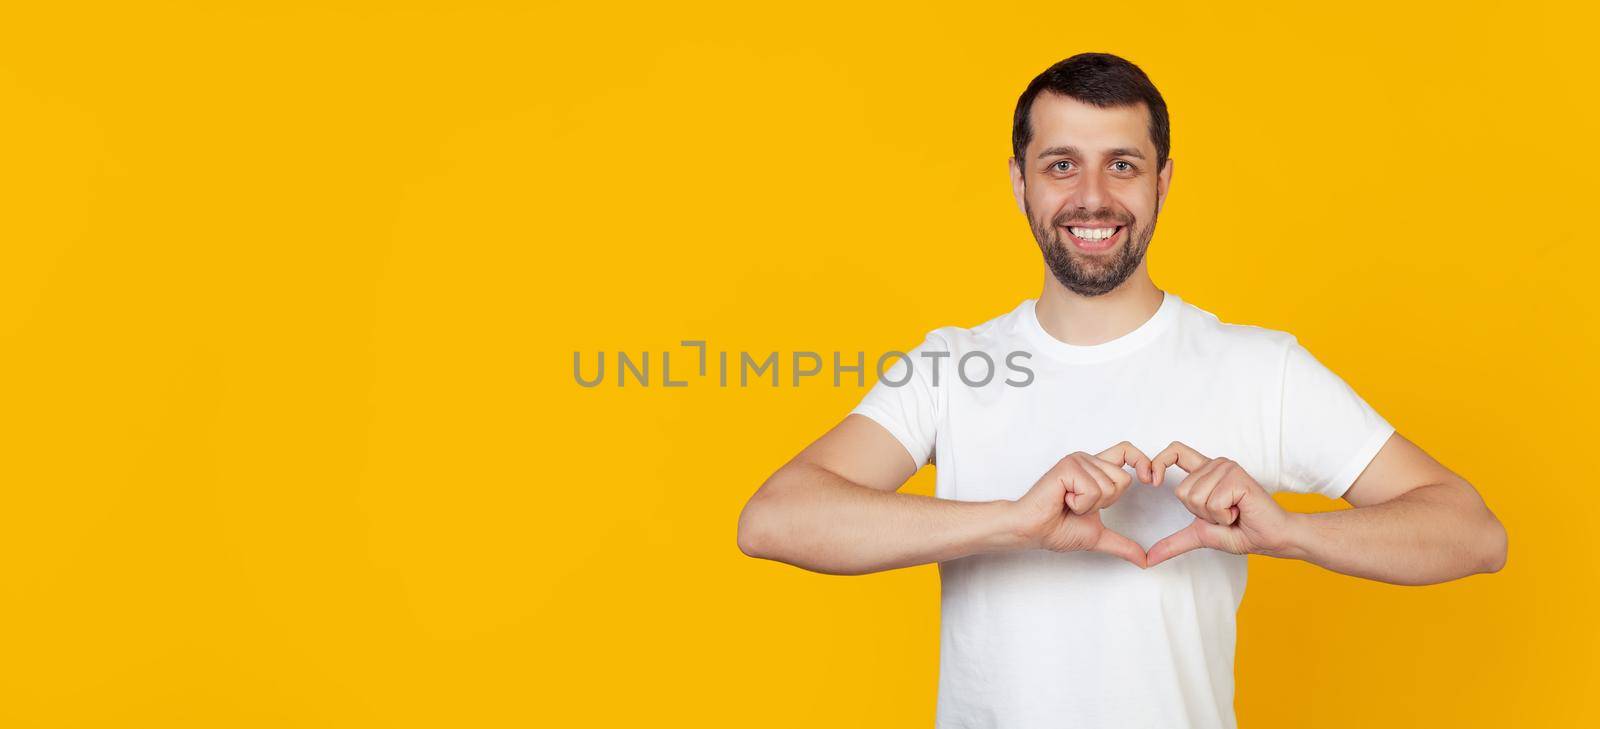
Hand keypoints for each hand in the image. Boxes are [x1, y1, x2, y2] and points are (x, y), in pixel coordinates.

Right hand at [1010, 442, 1155, 567]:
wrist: (1033, 531)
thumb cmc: (1056, 529)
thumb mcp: (1099, 536)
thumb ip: (1123, 544)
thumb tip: (1144, 561)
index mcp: (1095, 470)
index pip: (1128, 452)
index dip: (1144, 462)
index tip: (1152, 482)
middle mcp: (1087, 461)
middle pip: (1124, 478)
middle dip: (1106, 503)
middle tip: (1079, 506)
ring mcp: (1077, 461)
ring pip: (1110, 486)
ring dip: (1090, 505)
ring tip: (1069, 504)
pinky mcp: (1068, 466)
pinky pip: (1093, 490)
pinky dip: (1080, 504)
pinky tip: (1063, 501)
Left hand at [1146, 441, 1299, 566]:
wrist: (1271, 538)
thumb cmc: (1242, 532)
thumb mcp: (1200, 535)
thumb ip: (1174, 542)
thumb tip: (1150, 559)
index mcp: (1205, 472)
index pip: (1175, 451)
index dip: (1158, 462)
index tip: (1151, 481)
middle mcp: (1215, 465)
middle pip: (1181, 491)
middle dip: (1200, 513)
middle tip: (1224, 513)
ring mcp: (1226, 468)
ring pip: (1195, 498)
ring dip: (1214, 516)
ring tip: (1233, 512)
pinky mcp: (1237, 478)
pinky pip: (1212, 503)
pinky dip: (1224, 516)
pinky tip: (1240, 511)